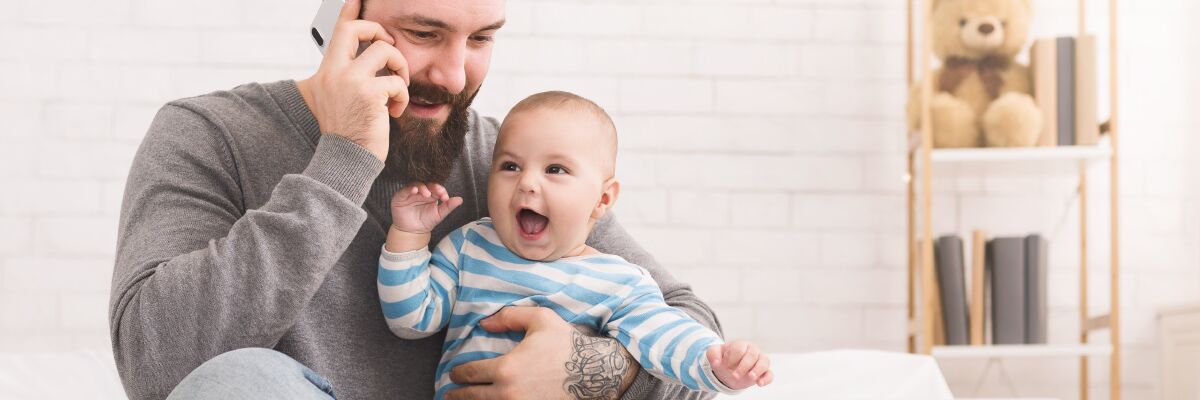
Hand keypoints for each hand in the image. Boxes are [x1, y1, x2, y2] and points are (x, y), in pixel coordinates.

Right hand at [302, 0, 409, 160]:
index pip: (337, 31)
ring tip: (398, 87)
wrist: (346, 159)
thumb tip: (366, 60)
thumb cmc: (348, 132)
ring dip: (400, 68)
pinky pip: (396, 81)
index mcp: (326, 72)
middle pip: (357, 29)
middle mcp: (334, 71)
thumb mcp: (340, 100)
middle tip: (390, 47)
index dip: (349, 11)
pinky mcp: (369, 93)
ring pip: (385, 51)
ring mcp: (350, 80)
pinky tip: (395, 111)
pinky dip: (402, 96)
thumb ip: (346, 78)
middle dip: (379, 31)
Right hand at [390, 183, 462, 234]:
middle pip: (427, 184)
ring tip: (427, 194)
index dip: (441, 190)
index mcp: (431, 194)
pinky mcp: (400, 197)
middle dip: (433, 187)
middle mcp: (420, 192)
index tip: (445, 197)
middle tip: (438, 192)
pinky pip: (404, 190)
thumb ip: (448, 207)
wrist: (412, 232)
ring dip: (422, 187)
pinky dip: (410, 189)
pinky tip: (415, 190)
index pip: (436, 187)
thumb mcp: (439, 215)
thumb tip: (460, 199)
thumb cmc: (426, 222)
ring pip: (416, 185)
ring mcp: (410, 193)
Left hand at [445, 307, 637, 399]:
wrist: (594, 373)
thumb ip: (508, 317)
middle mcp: (508, 393)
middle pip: (471, 398)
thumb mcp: (540, 319)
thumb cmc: (567, 344)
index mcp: (506, 369)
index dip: (458, 374)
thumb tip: (483, 324)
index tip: (454, 374)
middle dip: (457, 395)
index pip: (470, 374)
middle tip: (450, 394)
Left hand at [707, 340, 772, 389]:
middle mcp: (753, 350)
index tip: (725, 366)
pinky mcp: (764, 372)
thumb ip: (712, 354)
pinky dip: (766, 379)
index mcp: (741, 344)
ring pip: (764, 361)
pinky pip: (770, 374)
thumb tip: (716, 362)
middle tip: (734, 376)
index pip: (739, 348)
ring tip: (750, 378)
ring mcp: (760, 360)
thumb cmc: (724, 359)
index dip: (732, 358)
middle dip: (743, 366)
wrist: (730, 369)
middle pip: (752, 355)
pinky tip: (759, 384)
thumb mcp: (714, 354)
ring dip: (757, 370)